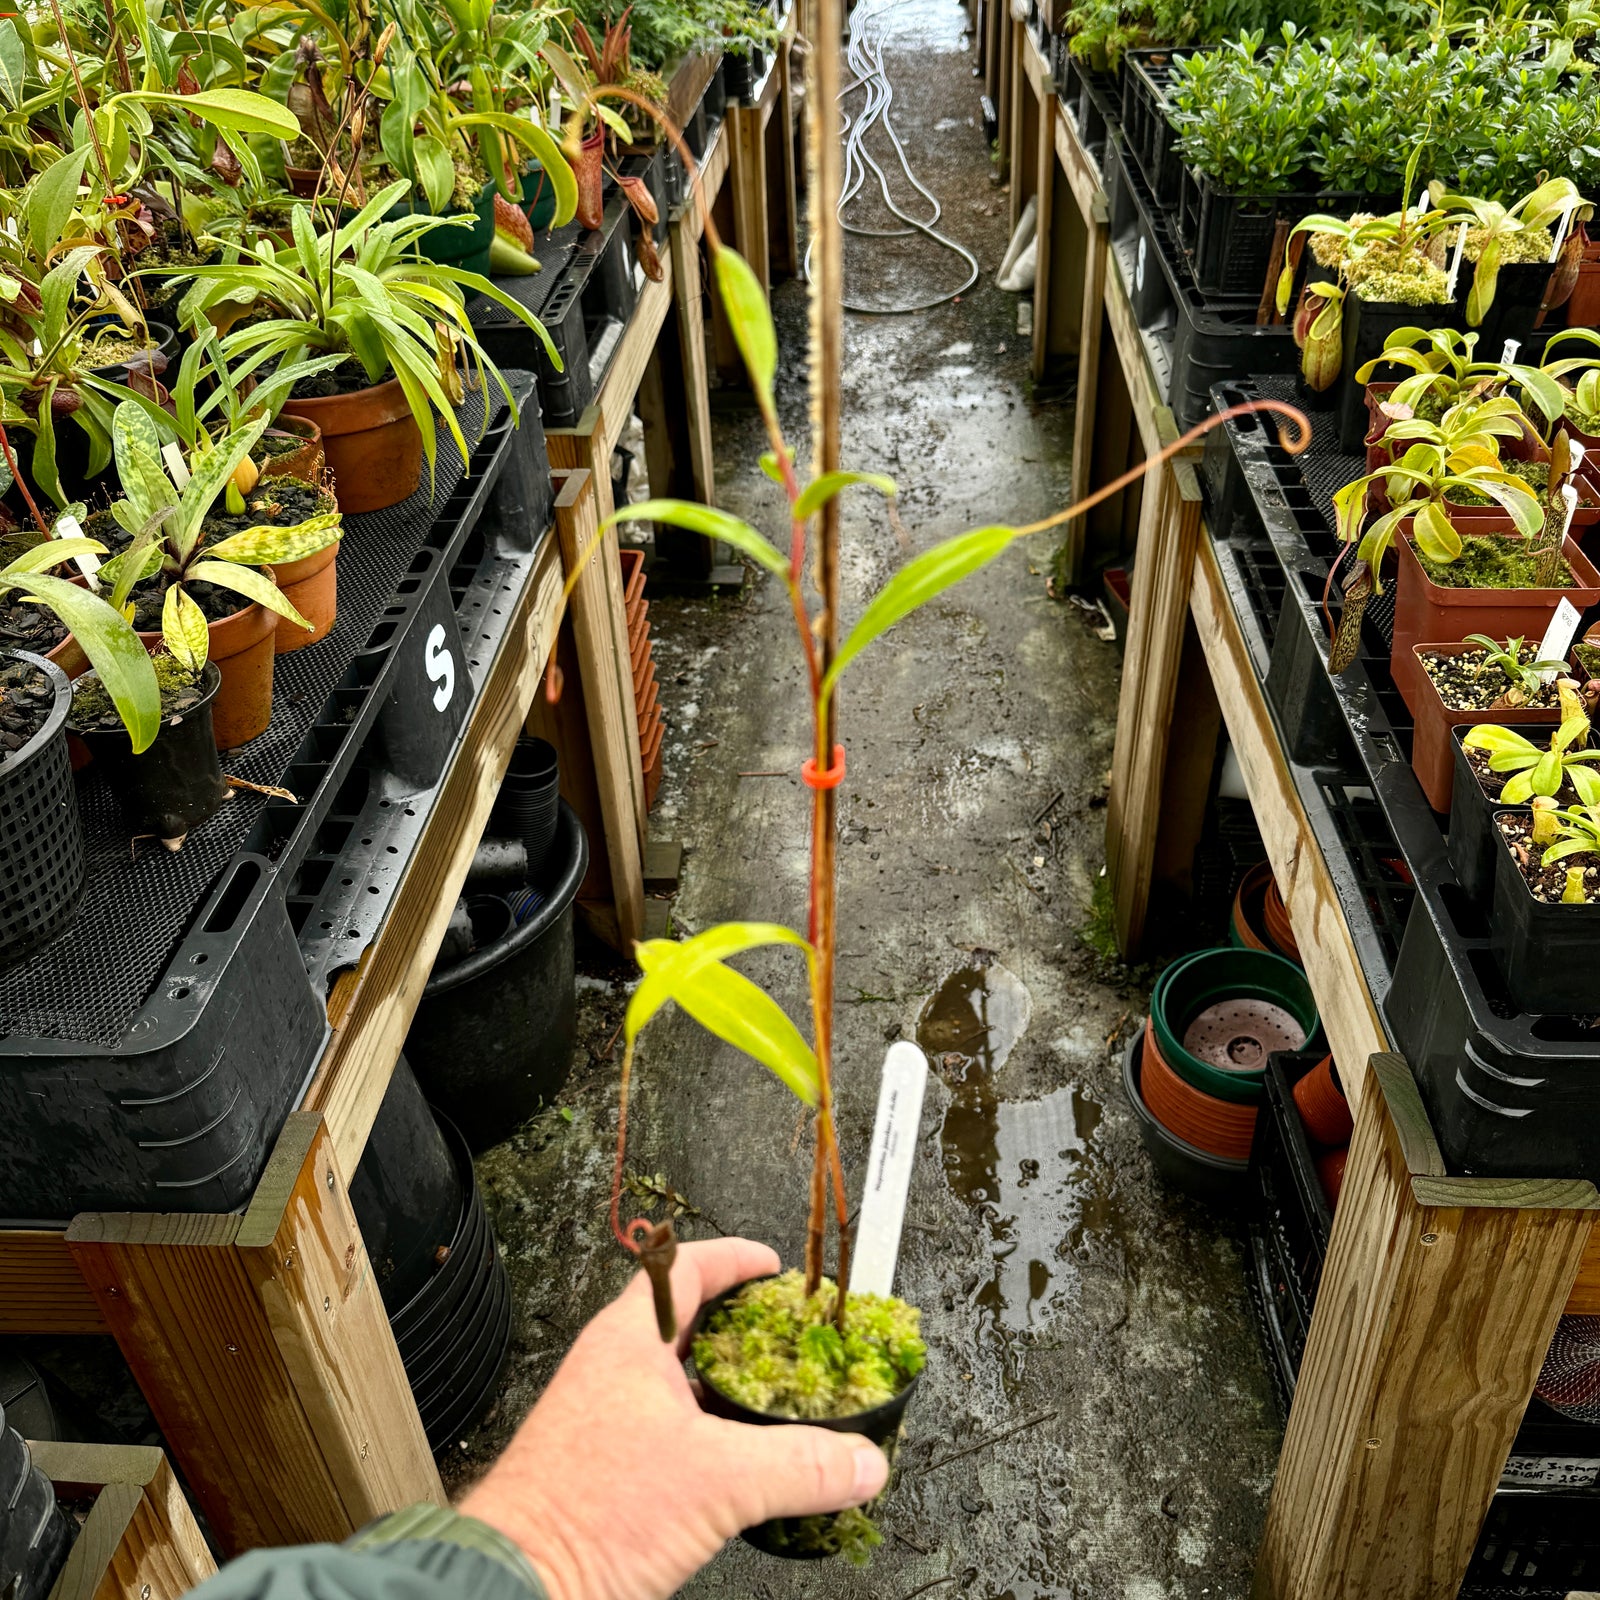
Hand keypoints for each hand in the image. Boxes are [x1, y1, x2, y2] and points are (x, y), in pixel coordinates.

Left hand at [461, 1237, 889, 1599]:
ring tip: (774, 1403)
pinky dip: (706, 1434)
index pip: (686, 1269)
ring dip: (724, 1386)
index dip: (734, 1259)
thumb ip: (800, 1466)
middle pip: (685, 1322)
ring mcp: (603, 1418)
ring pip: (675, 1380)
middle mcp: (612, 1369)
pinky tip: (735, 1468)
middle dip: (739, 1327)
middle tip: (786, 1336)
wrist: (519, 1584)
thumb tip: (861, 1461)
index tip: (772, 1265)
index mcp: (630, 1340)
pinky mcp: (602, 1467)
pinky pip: (664, 1429)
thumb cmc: (588, 1514)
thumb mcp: (718, 1480)